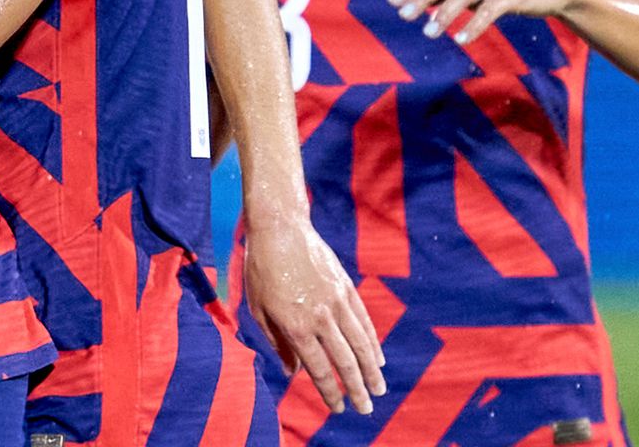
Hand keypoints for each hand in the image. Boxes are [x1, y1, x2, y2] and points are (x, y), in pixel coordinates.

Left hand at [244, 216, 384, 415]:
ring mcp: (337, 302)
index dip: (330, 392)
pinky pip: (364, 321)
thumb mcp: (259, 309)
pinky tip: (377, 357)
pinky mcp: (346, 288)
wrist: (280, 230)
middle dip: (357, 389)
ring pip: (360, 344)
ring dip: (371, 370)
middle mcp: (320, 317)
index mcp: (295, 326)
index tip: (339, 408)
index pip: (318, 369)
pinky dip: (372, 342)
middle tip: (366, 409)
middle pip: (344, 362)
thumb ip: (277, 343)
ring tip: (379, 389)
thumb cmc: (261, 270)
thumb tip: (292, 372)